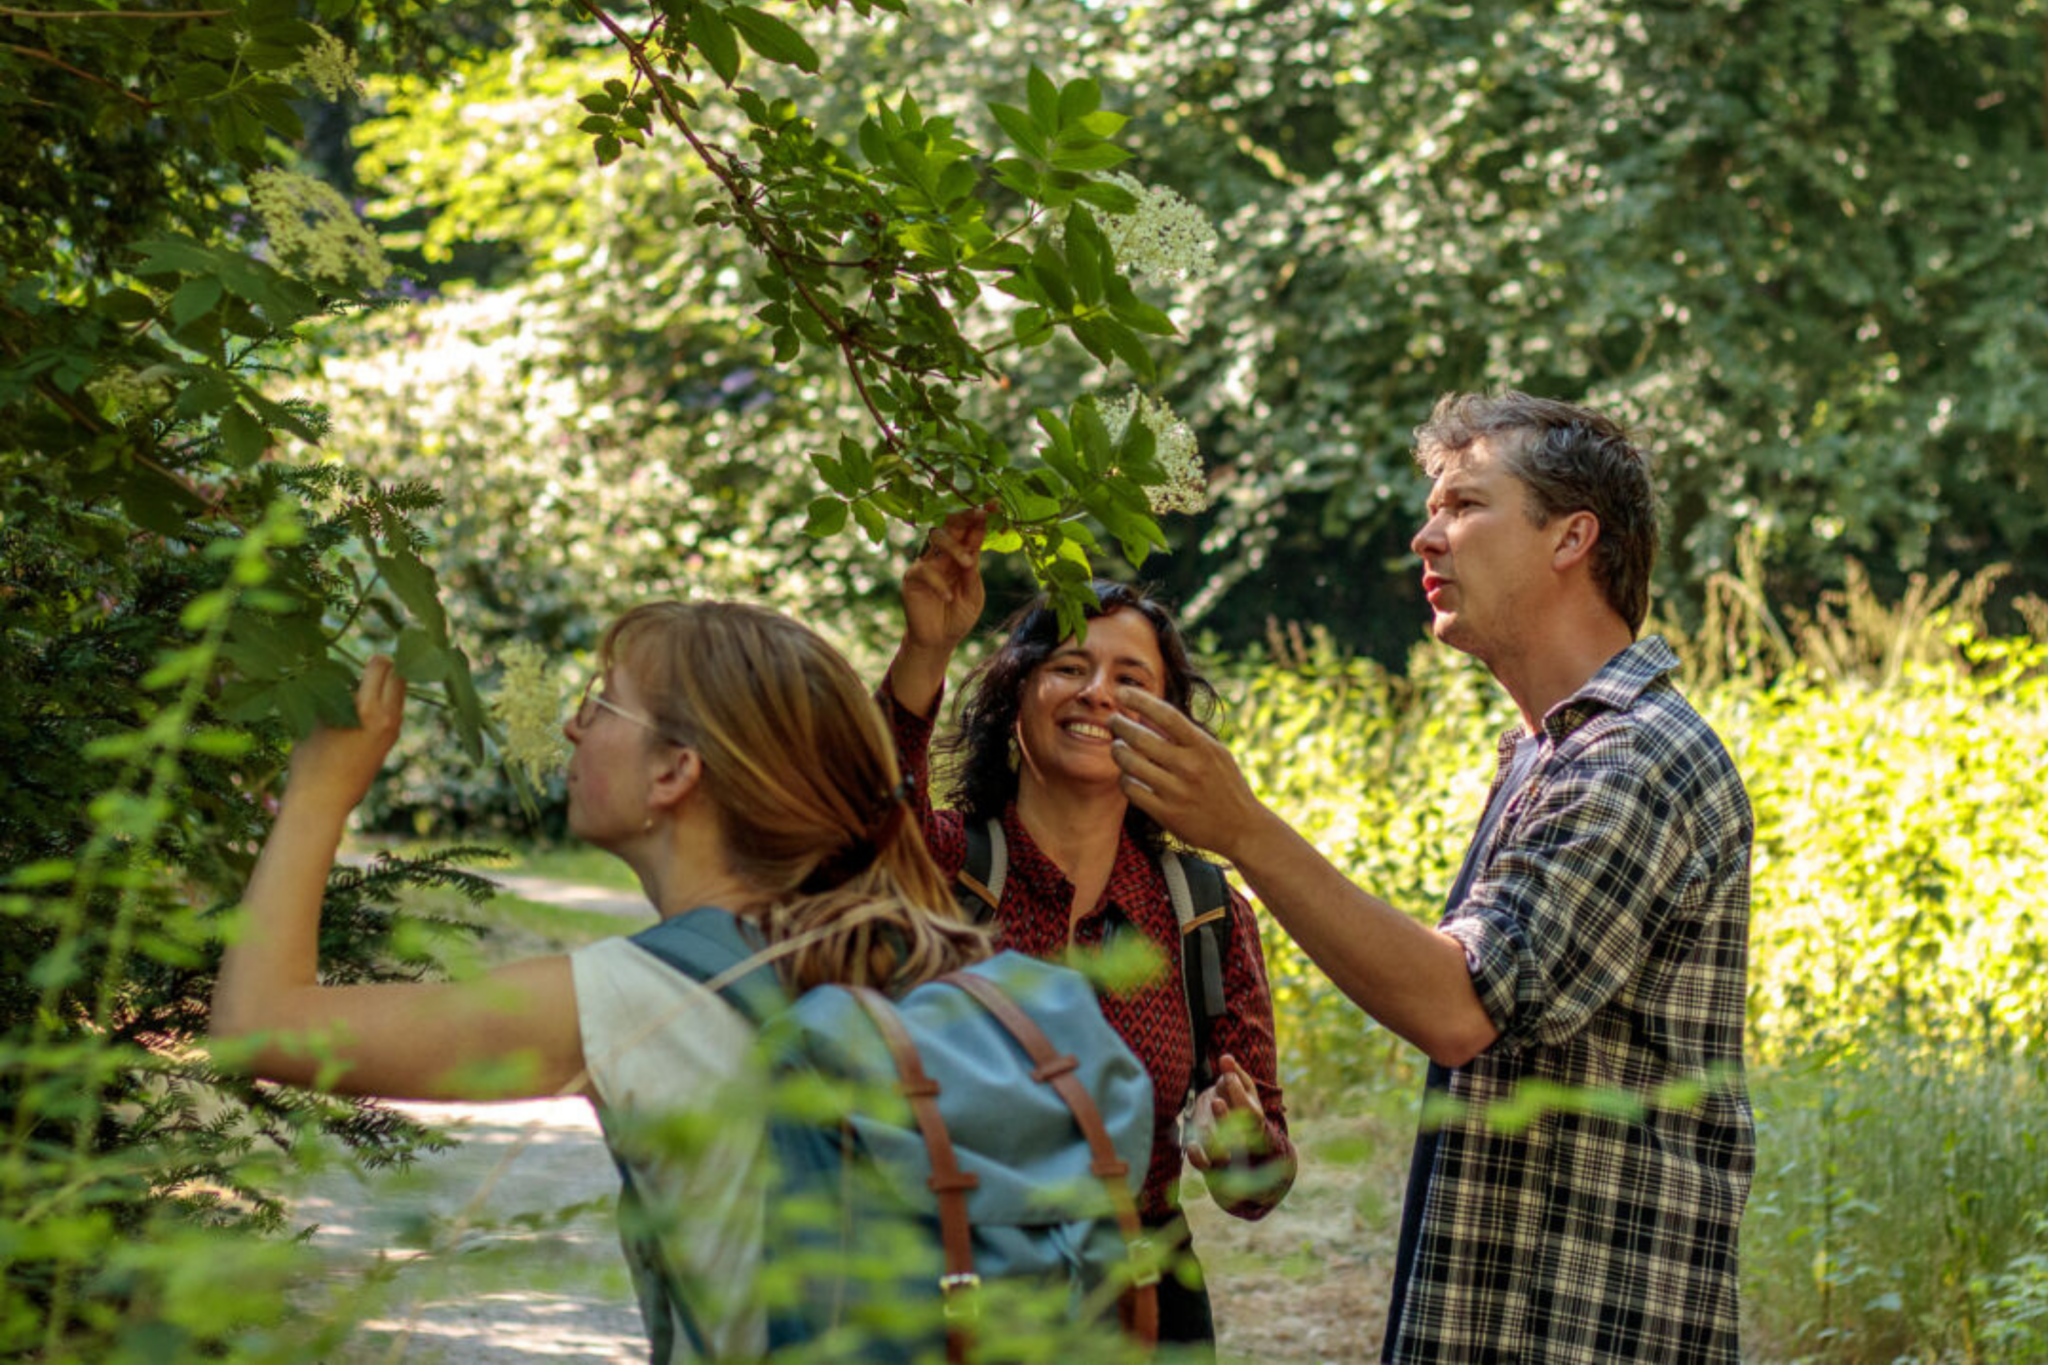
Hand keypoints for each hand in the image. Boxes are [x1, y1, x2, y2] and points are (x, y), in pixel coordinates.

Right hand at [284, 654, 405, 812]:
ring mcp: (393, 731)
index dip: (372, 659)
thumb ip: (335, 694)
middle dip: (385, 669)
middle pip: (398, 677)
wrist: (323, 801)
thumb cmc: (310, 759)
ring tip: (364, 688)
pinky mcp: (391, 742)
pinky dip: (386, 702)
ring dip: (387, 686)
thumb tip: (345, 675)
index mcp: (367, 709)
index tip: (362, 659)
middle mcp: (387, 719)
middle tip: (367, 669)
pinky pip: (396, 711)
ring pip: (400, 695)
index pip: (382, 667)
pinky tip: (365, 707)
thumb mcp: (317, 718)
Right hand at [901, 504, 988, 655]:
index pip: (971, 531)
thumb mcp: (974, 596)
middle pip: (952, 524)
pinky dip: (939, 583)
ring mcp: (927, 563)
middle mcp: (944, 554)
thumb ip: (973, 575)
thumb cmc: (958, 616)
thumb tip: (972, 555)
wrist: (939, 640)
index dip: (982, 517)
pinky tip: (949, 597)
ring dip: (955, 547)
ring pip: (936, 537)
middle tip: (980, 514)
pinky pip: (924, 570)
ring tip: (968, 564)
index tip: (995, 504)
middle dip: (966, 516)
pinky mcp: (912, 578)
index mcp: (962, 556)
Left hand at [1109, 688, 1267, 860]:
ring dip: (1117, 751)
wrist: (1242, 829)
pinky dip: (1125, 778)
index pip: (1166, 714)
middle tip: (1113, 720)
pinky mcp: (1166, 814)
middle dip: (1119, 724)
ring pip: (1129, 763)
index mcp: (1204, 747)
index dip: (1140, 699)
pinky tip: (1128, 775)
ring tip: (1118, 747)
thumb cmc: (1226, 785)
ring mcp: (1177, 792)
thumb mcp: (1216, 754)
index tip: (1122, 691)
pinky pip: (1131, 789)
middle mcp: (1190, 767)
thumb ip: (1188, 735)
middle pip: (1140, 738)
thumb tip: (1150, 713)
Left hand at [1183, 1054, 1267, 1171]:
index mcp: (1252, 1117)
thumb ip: (1233, 1072)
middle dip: (1225, 1117)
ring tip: (1204, 1124)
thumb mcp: (1239, 1086)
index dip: (1237, 1090)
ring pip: (1220, 1153)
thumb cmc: (1235, 1101)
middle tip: (1216, 1101)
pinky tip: (1191, 1145)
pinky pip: (1204, 1164)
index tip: (1226, 1074)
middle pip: (1237, 1135)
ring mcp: (1224, 1149)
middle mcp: (1240, 1137)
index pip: (1247, 1107)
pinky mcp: (1208, 1158)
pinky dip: (1198, 1158)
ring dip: (1211, 1139)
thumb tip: (1225, 1058)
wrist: (1232, 1129)